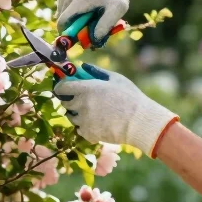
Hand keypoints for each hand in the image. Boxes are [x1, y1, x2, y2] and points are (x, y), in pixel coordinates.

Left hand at [54, 63, 178, 156]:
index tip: (64, 88)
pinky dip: (85, 127)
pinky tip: (97, 123)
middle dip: (70, 100)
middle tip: (80, 100)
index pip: (62, 88)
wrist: (140, 122)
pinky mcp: (88, 134)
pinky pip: (80, 130)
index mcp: (87, 89)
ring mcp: (84, 121)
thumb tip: (84, 66)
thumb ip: (97, 72)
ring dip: (78, 114)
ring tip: (93, 113)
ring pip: (72, 118)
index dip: (61, 87)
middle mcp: (81, 105)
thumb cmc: (130, 97)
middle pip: (65, 103)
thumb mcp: (116, 79)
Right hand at [56, 0, 140, 45]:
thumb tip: (93, 40)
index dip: (69, 34)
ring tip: (88, 16)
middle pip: (62, 20)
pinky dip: (71, 14)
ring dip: (73, 21)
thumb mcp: (117, 10)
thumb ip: (105, 26)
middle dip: (72, 28)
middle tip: (88, 26)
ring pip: (61, 16)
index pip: (63, 22)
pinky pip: (63, 10)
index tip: (80, 37)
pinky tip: (83, 10)